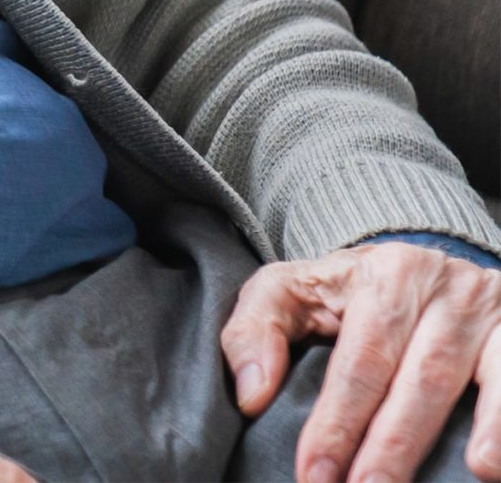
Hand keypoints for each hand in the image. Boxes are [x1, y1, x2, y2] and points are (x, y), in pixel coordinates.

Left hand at [222, 240, 500, 482]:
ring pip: (488, 379)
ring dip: (486, 430)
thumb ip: (254, 330)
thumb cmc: (349, 292)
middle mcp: (445, 291)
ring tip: (476, 474)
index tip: (315, 473)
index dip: (337, 422)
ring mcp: (494, 314)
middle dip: (394, 445)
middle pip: (421, 378)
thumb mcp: (293, 290)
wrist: (426, 266)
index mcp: (382, 277)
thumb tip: (251, 395)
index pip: (358, 362)